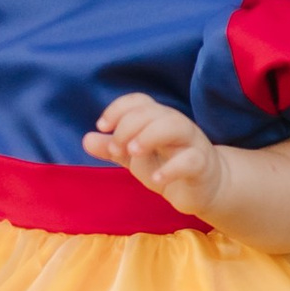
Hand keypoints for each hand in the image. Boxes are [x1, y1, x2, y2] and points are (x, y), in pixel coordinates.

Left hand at [83, 93, 221, 216]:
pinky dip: (171, 169)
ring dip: (149, 136)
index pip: (139, 101)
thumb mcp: (135, 157)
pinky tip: (155, 179)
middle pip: (154, 111)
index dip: (118, 108)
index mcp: (158, 119)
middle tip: (115, 149)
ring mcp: (191, 143)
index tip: (102, 127)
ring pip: (175, 125)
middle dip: (128, 126)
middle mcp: (176, 125)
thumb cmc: (167, 165)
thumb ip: (112, 148)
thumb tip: (86, 139)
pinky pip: (191, 160)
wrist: (203, 188)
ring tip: (132, 153)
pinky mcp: (202, 165)